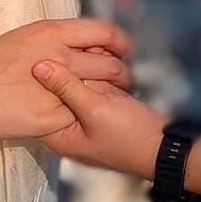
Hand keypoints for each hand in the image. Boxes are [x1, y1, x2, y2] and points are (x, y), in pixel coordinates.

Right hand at [0, 19, 132, 142]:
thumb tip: (79, 46)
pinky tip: (86, 120)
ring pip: (100, 91)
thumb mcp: (24, 39)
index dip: (120, 43)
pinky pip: (79, 116)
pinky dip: (86, 117)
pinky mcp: (49, 116)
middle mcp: (58, 55)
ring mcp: (55, 87)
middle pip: (110, 64)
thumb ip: (54, 41)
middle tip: (123, 82)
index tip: (123, 52)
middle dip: (123, 74)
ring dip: (111, 97)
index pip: (104, 32)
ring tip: (110, 103)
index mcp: (51, 32)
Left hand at [33, 66, 165, 177]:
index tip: (46, 56)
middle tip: (80, 54)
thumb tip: (38, 65)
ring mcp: (86, 118)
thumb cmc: (128, 135)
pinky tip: (108, 59)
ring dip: (86, 68)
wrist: (165, 147)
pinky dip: (99, 73)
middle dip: (66, 70)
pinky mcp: (102, 109)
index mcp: (58, 135)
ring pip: (75, 84)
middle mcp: (68, 126)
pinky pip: (92, 86)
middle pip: (54, 92)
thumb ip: (66, 86)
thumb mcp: (95, 109)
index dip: (40, 78)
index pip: (35, 103)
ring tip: (100, 55)